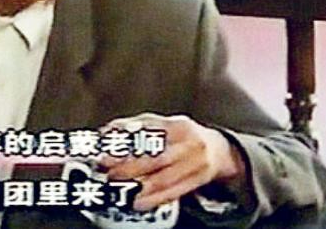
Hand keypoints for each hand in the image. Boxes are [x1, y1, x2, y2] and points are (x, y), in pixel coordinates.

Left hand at [100, 113, 245, 210]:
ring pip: (165, 179)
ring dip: (140, 187)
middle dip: (130, 169)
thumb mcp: (162, 123)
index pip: (149, 134)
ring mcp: (197, 163)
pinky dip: (154, 199)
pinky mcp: (199, 180)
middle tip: (111, 174)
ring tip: (122, 190)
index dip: (127, 145)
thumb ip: (135, 126)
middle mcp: (190, 143)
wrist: (218, 149)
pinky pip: (174, 192)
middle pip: (157, 159)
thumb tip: (107, 132)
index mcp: (177, 125)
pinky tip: (139, 201)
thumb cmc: (182, 134)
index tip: (107, 154)